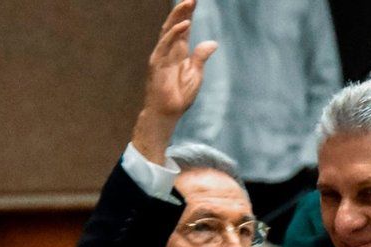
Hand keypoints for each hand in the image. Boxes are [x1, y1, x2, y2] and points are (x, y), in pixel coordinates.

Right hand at [132, 0, 217, 163]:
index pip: (184, 28)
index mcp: (179, 51)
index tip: (195, 0)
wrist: (167, 112)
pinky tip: (185, 24)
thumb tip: (213, 42)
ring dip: (179, 16)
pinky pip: (166, 44)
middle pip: (176, 24)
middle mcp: (169, 50)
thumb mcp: (196, 74)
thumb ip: (201, 57)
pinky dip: (175, 34)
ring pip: (169, 30)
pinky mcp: (158, 63)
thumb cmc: (180, 96)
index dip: (189, 14)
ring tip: (189, 2)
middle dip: (183, 10)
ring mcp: (162, 55)